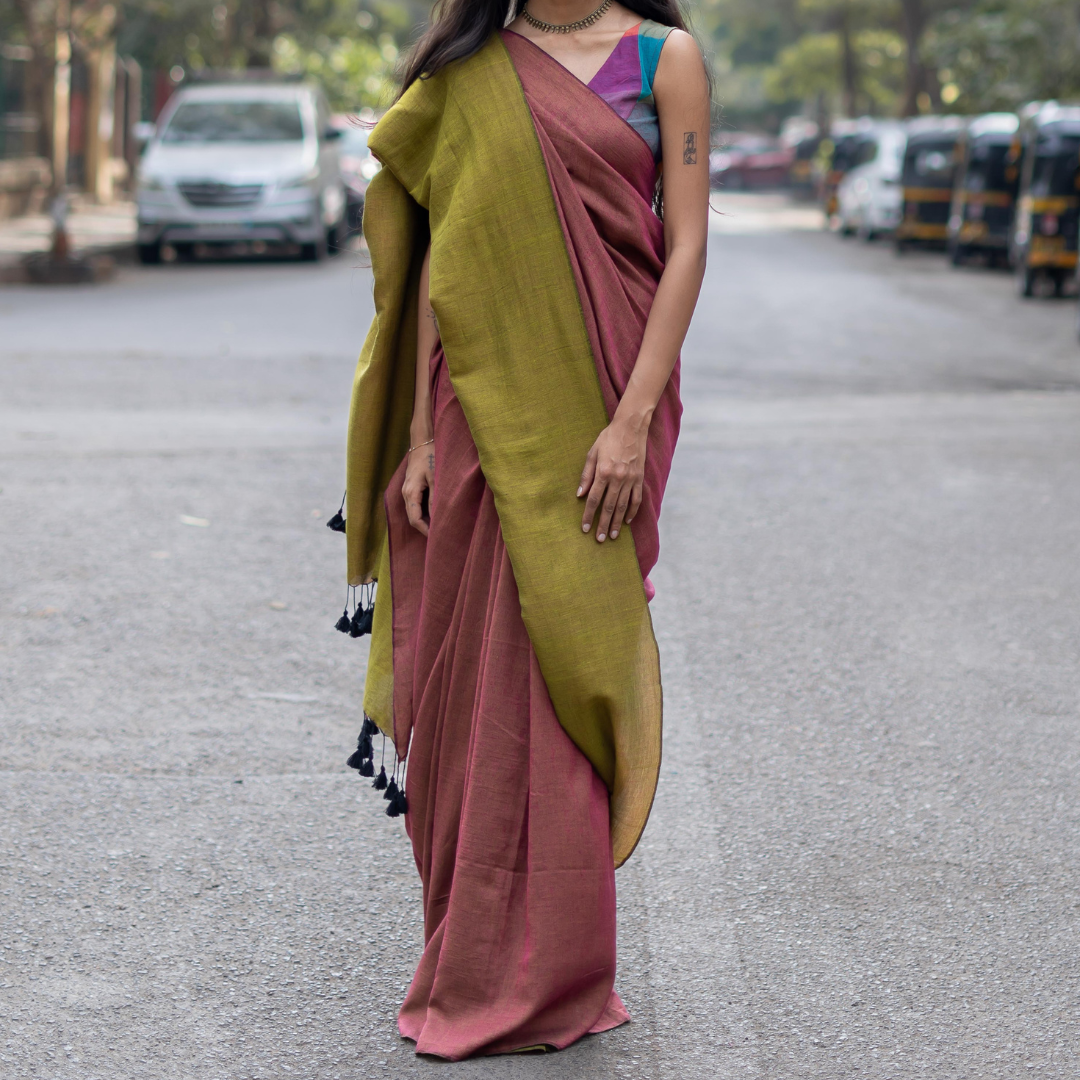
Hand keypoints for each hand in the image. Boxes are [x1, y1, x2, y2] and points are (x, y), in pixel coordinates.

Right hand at [403, 442, 433, 535]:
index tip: (436, 537)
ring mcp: (406, 491)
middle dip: (424, 528)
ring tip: (437, 527)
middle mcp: (405, 493)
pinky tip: (433, 514)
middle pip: (412, 518)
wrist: (421, 443)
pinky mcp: (410, 488)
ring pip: (413, 512)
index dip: (425, 530)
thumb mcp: (435, 478)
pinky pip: (414, 505)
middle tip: (438, 536)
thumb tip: (437, 516)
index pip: (415, 519)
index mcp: (410, 493)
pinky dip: (422, 513)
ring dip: (423, 521)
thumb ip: (435, 498)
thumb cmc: (430, 458)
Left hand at [577, 413, 648, 542]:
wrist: (631, 427)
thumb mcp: (592, 453)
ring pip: (622, 506)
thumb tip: (579, 495)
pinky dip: (631, 511)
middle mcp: (617, 478)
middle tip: (599, 539)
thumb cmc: (608, 438)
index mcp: (603, 472)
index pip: (594, 499)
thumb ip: (586, 475)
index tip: (585, 528)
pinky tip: (626, 521)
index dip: (588, 515)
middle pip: (608, 507)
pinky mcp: (639, 478)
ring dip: (616, 522)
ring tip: (612, 535)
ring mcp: (630, 479)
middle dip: (602, 524)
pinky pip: (636, 499)